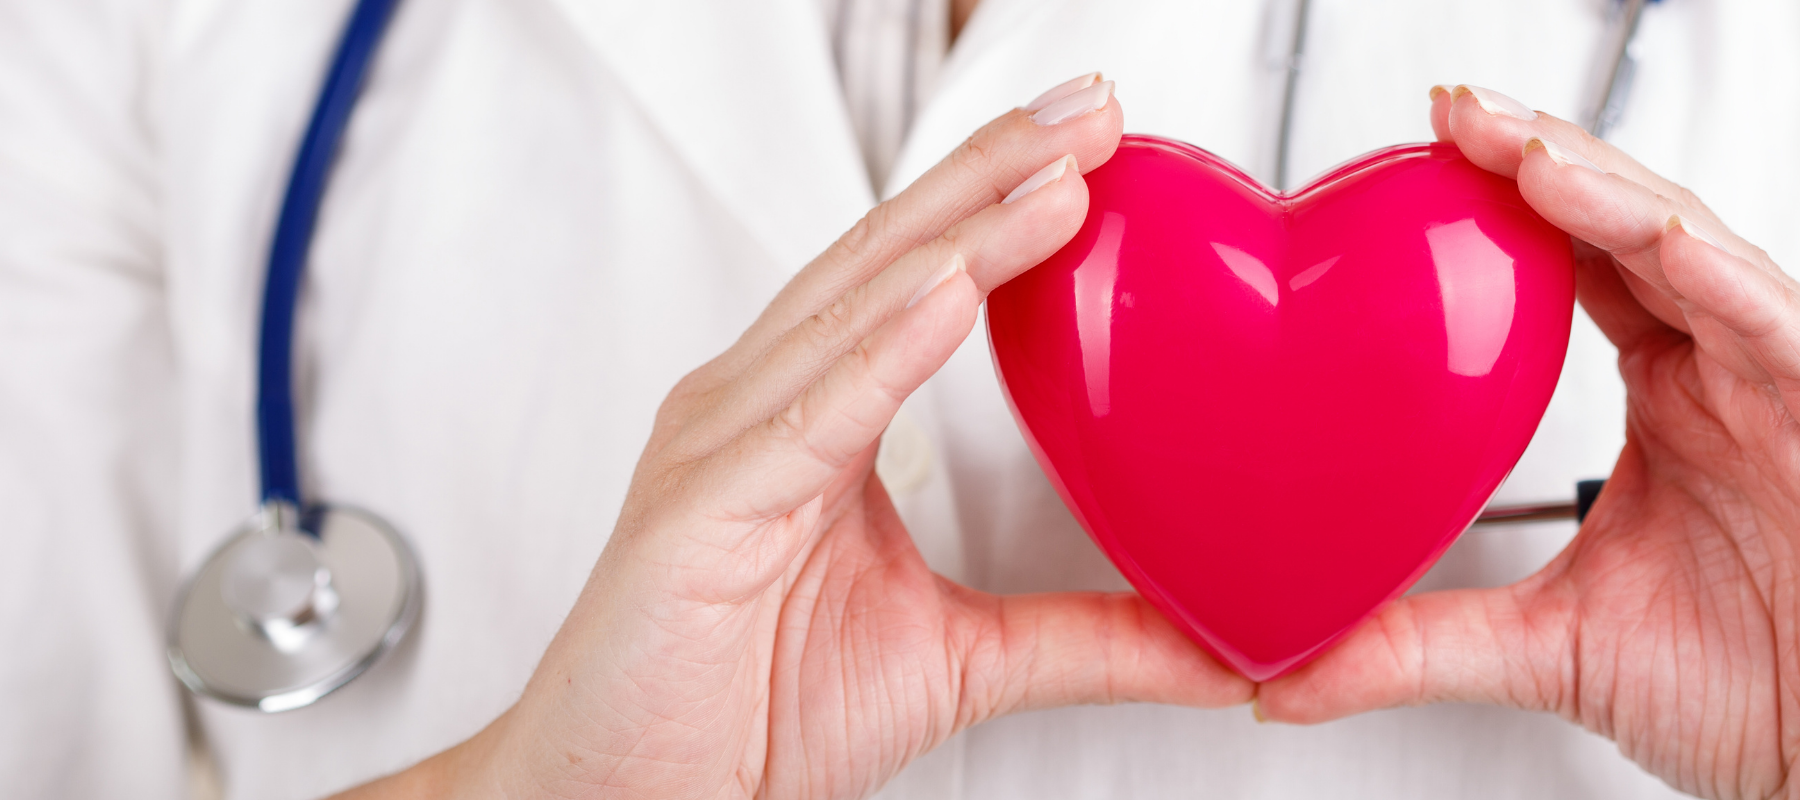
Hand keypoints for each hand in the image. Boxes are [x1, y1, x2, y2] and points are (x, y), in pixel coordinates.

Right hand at [340, 76, 1250, 799]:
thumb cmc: (747, 714)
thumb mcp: (958, 659)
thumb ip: (1080, 637)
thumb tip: (1210, 646)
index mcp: (806, 420)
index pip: (912, 282)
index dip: (997, 209)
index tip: (1093, 152)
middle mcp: (757, 409)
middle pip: (885, 261)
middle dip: (991, 178)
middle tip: (1092, 113)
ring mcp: (721, 448)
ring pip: (852, 315)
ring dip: (959, 237)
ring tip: (1054, 176)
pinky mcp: (701, 510)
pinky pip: (807, 416)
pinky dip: (881, 348)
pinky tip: (950, 289)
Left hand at [1259, 85, 1799, 799]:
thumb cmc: (1749, 689)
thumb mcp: (1548, 651)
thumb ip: (1418, 643)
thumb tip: (1287, 672)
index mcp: (1668, 396)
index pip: (1580, 264)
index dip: (1507, 205)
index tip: (1418, 163)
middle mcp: (1721, 369)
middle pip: (1629, 227)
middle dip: (1543, 161)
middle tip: (1452, 116)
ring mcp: (1773, 380)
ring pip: (1695, 248)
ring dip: (1608, 190)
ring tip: (1519, 147)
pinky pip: (1769, 319)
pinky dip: (1712, 272)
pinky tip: (1649, 233)